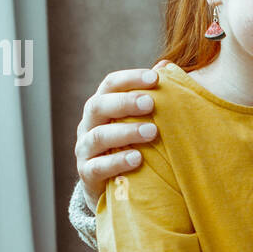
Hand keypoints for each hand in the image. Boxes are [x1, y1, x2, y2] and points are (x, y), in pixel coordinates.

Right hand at [74, 61, 170, 210]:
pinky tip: (137, 159)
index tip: (155, 78)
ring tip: (152, 132)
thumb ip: (150, 95)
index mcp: (102, 106)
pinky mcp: (87, 175)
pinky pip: (98, 167)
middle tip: (151, 103)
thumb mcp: (138, 120)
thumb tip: (167, 64)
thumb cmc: (130, 144)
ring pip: (98, 136)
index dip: (130, 78)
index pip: (109, 84)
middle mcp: (89, 124)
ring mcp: (85, 150)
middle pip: (98, 106)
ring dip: (125, 132)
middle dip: (125, 102)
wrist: (111, 186)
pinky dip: (117, 162)